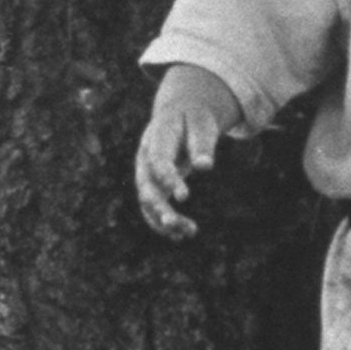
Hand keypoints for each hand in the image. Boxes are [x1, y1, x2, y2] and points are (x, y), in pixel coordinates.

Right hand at [135, 65, 241, 238]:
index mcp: (156, 139)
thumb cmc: (194, 119)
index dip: (168, 179)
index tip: (185, 197)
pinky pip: (153, 207)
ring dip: (163, 219)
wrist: (180, 113)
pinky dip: (163, 222)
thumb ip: (202, 145)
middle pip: (147, 187)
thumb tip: (205, 166)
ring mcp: (146, 173)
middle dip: (159, 207)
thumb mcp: (202, 124)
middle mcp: (145, 159)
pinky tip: (181, 236)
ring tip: (188, 233)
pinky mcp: (154, 184)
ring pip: (148, 201)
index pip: (158, 162)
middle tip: (176, 224)